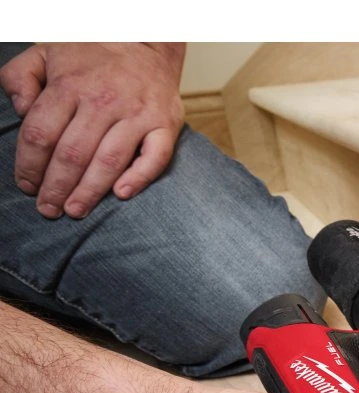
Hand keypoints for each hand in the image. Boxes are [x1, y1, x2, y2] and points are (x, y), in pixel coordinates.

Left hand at [0, 43, 185, 219]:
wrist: (145, 41)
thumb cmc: (92, 55)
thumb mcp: (45, 53)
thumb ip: (20, 78)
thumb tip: (20, 109)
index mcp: (69, 85)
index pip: (41, 133)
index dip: (29, 164)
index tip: (27, 185)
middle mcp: (103, 101)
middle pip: (73, 153)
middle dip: (56, 186)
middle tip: (49, 209)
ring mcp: (137, 114)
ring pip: (109, 160)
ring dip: (90, 190)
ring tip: (75, 210)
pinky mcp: (165, 124)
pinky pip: (155, 157)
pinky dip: (139, 177)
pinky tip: (121, 194)